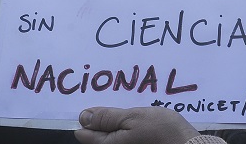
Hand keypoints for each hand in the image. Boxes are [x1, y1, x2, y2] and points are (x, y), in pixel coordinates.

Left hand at [74, 106, 200, 143]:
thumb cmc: (162, 131)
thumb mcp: (133, 117)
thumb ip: (107, 118)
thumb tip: (83, 116)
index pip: (84, 133)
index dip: (87, 117)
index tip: (95, 106)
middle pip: (97, 137)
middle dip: (101, 121)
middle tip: (116, 107)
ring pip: (111, 137)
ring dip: (115, 124)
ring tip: (129, 113)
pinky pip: (123, 139)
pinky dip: (125, 129)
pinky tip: (136, 122)